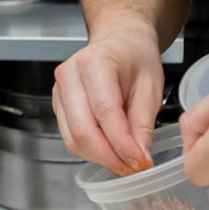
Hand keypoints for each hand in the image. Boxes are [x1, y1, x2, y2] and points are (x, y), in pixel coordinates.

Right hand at [51, 23, 165, 174]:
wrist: (119, 42)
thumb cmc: (135, 57)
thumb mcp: (151, 86)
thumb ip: (143, 123)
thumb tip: (139, 157)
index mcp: (95, 62)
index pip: (105, 112)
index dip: (122, 143)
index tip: (140, 162)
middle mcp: (69, 75)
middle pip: (82, 130)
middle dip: (109, 156)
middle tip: (133, 167)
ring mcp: (59, 90)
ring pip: (73, 138)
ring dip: (100, 157)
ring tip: (124, 161)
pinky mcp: (58, 105)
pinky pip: (70, 136)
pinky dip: (91, 150)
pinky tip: (111, 150)